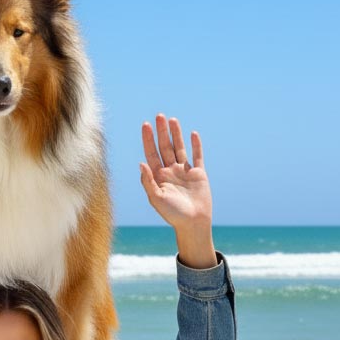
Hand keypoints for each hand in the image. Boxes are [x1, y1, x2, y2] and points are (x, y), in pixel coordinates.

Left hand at [139, 114, 212, 240]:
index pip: (151, 153)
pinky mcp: (198, 174)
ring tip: (172, 120)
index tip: (146, 125)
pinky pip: (197, 156)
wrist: (193, 223)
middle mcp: (170, 171)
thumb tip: (141, 162)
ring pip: (179, 148)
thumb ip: (148, 181)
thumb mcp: (156, 198)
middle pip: (165, 147)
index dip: (148, 139)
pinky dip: (196, 145)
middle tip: (158, 116)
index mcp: (159, 177)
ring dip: (176, 134)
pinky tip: (192, 133)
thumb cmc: (173, 214)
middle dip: (161, 132)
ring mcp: (184, 171)